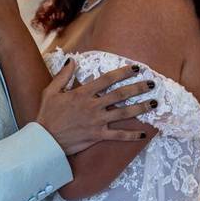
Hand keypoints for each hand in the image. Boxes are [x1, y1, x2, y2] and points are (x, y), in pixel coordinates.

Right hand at [36, 58, 160, 154]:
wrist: (45, 140)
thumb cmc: (47, 115)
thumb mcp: (51, 91)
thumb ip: (63, 75)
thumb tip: (71, 60)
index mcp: (82, 93)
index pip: (107, 79)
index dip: (123, 72)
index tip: (136, 68)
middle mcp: (93, 106)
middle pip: (120, 95)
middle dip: (138, 88)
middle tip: (152, 84)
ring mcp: (97, 122)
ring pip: (123, 113)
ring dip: (140, 108)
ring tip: (154, 103)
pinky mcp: (97, 136)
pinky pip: (118, 136)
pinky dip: (132, 135)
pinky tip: (144, 134)